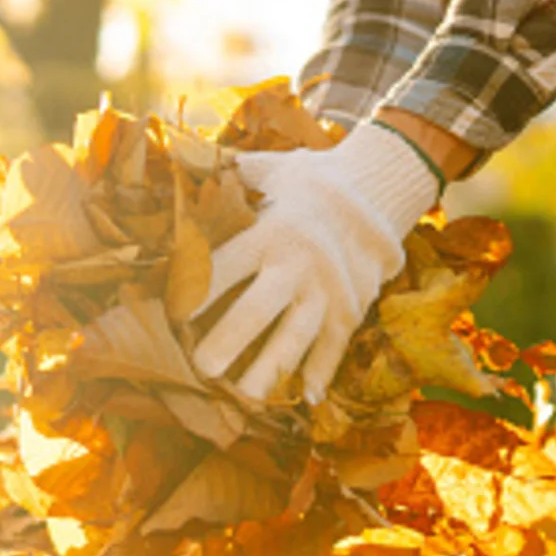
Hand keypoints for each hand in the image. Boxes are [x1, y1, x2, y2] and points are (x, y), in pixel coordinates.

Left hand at [192, 121, 439, 402]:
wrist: (380, 189)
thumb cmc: (311, 181)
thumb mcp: (271, 168)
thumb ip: (228, 172)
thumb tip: (177, 155)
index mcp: (272, 232)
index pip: (227, 266)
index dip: (199, 292)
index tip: (175, 316)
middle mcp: (299, 264)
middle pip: (259, 310)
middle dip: (228, 341)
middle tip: (201, 368)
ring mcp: (328, 291)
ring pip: (295, 339)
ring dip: (269, 371)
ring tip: (244, 397)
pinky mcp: (351, 309)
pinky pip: (334, 348)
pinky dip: (321, 374)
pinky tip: (305, 400)